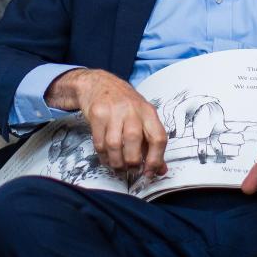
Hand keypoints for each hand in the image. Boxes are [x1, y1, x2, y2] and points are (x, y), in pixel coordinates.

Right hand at [47, 69, 166, 175]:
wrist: (98, 84)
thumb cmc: (124, 104)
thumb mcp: (142, 118)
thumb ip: (151, 144)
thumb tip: (160, 169)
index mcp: (148, 112)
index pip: (158, 137)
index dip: (156, 159)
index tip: (150, 172)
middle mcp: (132, 110)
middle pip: (134, 141)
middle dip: (133, 162)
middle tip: (132, 170)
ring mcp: (113, 111)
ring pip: (114, 144)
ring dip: (117, 162)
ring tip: (119, 167)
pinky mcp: (96, 114)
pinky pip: (99, 143)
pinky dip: (104, 156)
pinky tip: (108, 158)